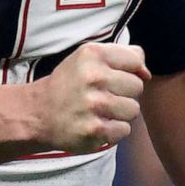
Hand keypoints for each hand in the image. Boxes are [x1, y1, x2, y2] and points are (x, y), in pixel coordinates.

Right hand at [32, 43, 150, 153]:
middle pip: (137, 86)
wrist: (38, 113)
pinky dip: (113, 130)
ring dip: (120, 113)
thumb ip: (122, 56)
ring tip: (100, 111)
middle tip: (103, 95)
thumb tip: (147, 74)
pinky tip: (96, 124)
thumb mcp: (88, 57)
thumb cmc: (69, 83)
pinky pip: (125, 130)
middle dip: (124, 93)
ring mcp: (94, 105)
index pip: (136, 60)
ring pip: (133, 109)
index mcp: (92, 54)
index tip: (113, 77)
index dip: (129, 70)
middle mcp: (93, 77)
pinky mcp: (95, 131)